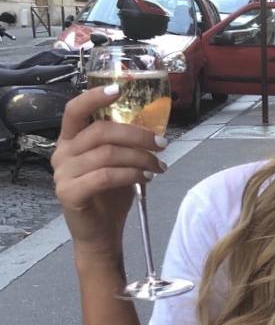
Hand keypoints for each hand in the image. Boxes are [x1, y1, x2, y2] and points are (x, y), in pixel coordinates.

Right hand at [51, 85, 167, 259]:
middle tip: (162, 144)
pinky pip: (105, 176)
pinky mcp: (69, 193)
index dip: (96, 96)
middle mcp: (62, 153)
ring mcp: (62, 173)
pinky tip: (146, 178)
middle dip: (137, 135)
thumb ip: (125, 145)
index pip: (75, 109)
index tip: (120, 89)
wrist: (99, 235)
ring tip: (158, 166)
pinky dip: (131, 174)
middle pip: (101, 131)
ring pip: (107, 154)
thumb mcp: (118, 164)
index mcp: (70, 140)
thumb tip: (156, 127)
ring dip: (140, 157)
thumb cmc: (109, 197)